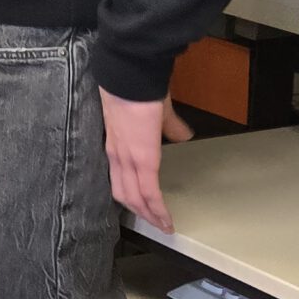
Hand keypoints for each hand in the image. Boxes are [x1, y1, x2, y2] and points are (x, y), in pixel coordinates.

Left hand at [101, 90, 192, 232]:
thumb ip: (167, 126)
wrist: (132, 73)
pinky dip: (157, 208)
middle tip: (156, 224)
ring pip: (134, 197)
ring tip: (163, 226)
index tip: (143, 208)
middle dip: (141, 212)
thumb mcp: (154, 111)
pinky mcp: (142, 158)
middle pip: (124, 193)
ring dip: (149, 215)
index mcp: (117, 145)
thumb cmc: (141, 86)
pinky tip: (165, 219)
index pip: (120, 178)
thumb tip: (181, 135)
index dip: (132, 195)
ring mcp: (128, 158)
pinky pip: (148, 191)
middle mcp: (117, 155)